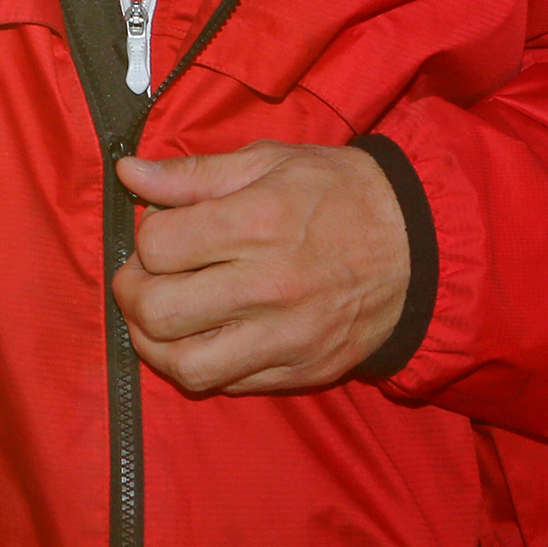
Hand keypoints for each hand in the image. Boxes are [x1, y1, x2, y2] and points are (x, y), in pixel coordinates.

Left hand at [110, 141, 408, 394]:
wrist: (419, 248)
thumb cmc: (338, 193)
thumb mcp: (269, 162)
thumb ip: (193, 174)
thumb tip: (128, 175)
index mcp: (257, 223)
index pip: (157, 245)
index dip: (145, 236)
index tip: (160, 230)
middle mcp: (268, 287)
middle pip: (158, 311)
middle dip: (133, 293)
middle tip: (144, 278)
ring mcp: (286, 338)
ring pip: (185, 366)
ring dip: (156, 342)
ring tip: (163, 315)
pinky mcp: (300, 373)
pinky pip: (226, 385)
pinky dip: (200, 364)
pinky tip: (204, 336)